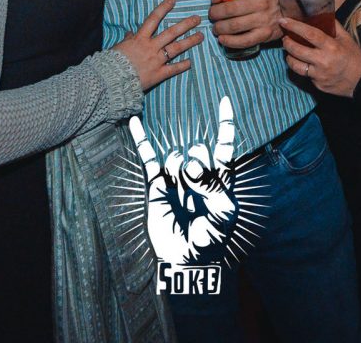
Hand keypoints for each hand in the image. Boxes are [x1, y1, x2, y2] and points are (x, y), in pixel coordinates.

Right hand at [112, 0, 203, 90]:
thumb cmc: (113, 62)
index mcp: (140, 38)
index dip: (163, 8)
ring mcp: (156, 60)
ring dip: (190, 41)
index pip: (153, 19)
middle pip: (171, 33)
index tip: (173, 1)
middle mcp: (151, 47)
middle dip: (185, 24)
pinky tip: (190, 62)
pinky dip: (182, 66)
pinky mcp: (159, 74)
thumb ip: (127, 40)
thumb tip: (129, 33)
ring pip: (176, 48)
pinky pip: (173, 69)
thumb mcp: (119, 47)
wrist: (112, 79)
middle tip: (197, 18)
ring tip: (201, 36)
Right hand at [128, 97, 236, 265]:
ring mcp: (177, 178)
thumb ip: (213, 186)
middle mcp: (198, 174)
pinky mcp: (157, 184)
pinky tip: (134, 121)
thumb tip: (190, 165)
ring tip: (183, 193)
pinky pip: (149, 158)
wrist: (185, 259)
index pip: (224, 145)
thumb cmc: (211, 239)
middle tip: (197, 185)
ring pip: (178, 156)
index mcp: (220, 179)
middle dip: (200, 164)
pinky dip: (142, 139)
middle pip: (200, 150)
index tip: (225, 100)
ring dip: (180, 171)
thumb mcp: (225, 214)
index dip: (226, 123)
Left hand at [209, 0, 282, 48]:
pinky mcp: (264, 34)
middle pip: (228, 9)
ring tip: (216, 27)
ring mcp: (262, 20)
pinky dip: (229, 42)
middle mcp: (259, 3)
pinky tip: (222, 39)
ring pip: (233, 26)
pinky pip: (243, 41)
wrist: (291, 9)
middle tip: (212, 15)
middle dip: (214, 13)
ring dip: (219, 28)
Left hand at [279, 16, 360, 97]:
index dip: (295, 26)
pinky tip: (303, 63)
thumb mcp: (347, 39)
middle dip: (287, 42)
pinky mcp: (317, 85)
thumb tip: (323, 14)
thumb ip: (334, 26)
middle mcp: (323, 61)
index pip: (309, 34)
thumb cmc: (354, 58)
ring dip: (289, 57)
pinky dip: (302, 68)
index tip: (283, 21)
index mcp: (331, 47)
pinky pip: (305, 75)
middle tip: (285, 38)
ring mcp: (319, 75)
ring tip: (289, 51)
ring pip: (296, 65)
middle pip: (297, 50)